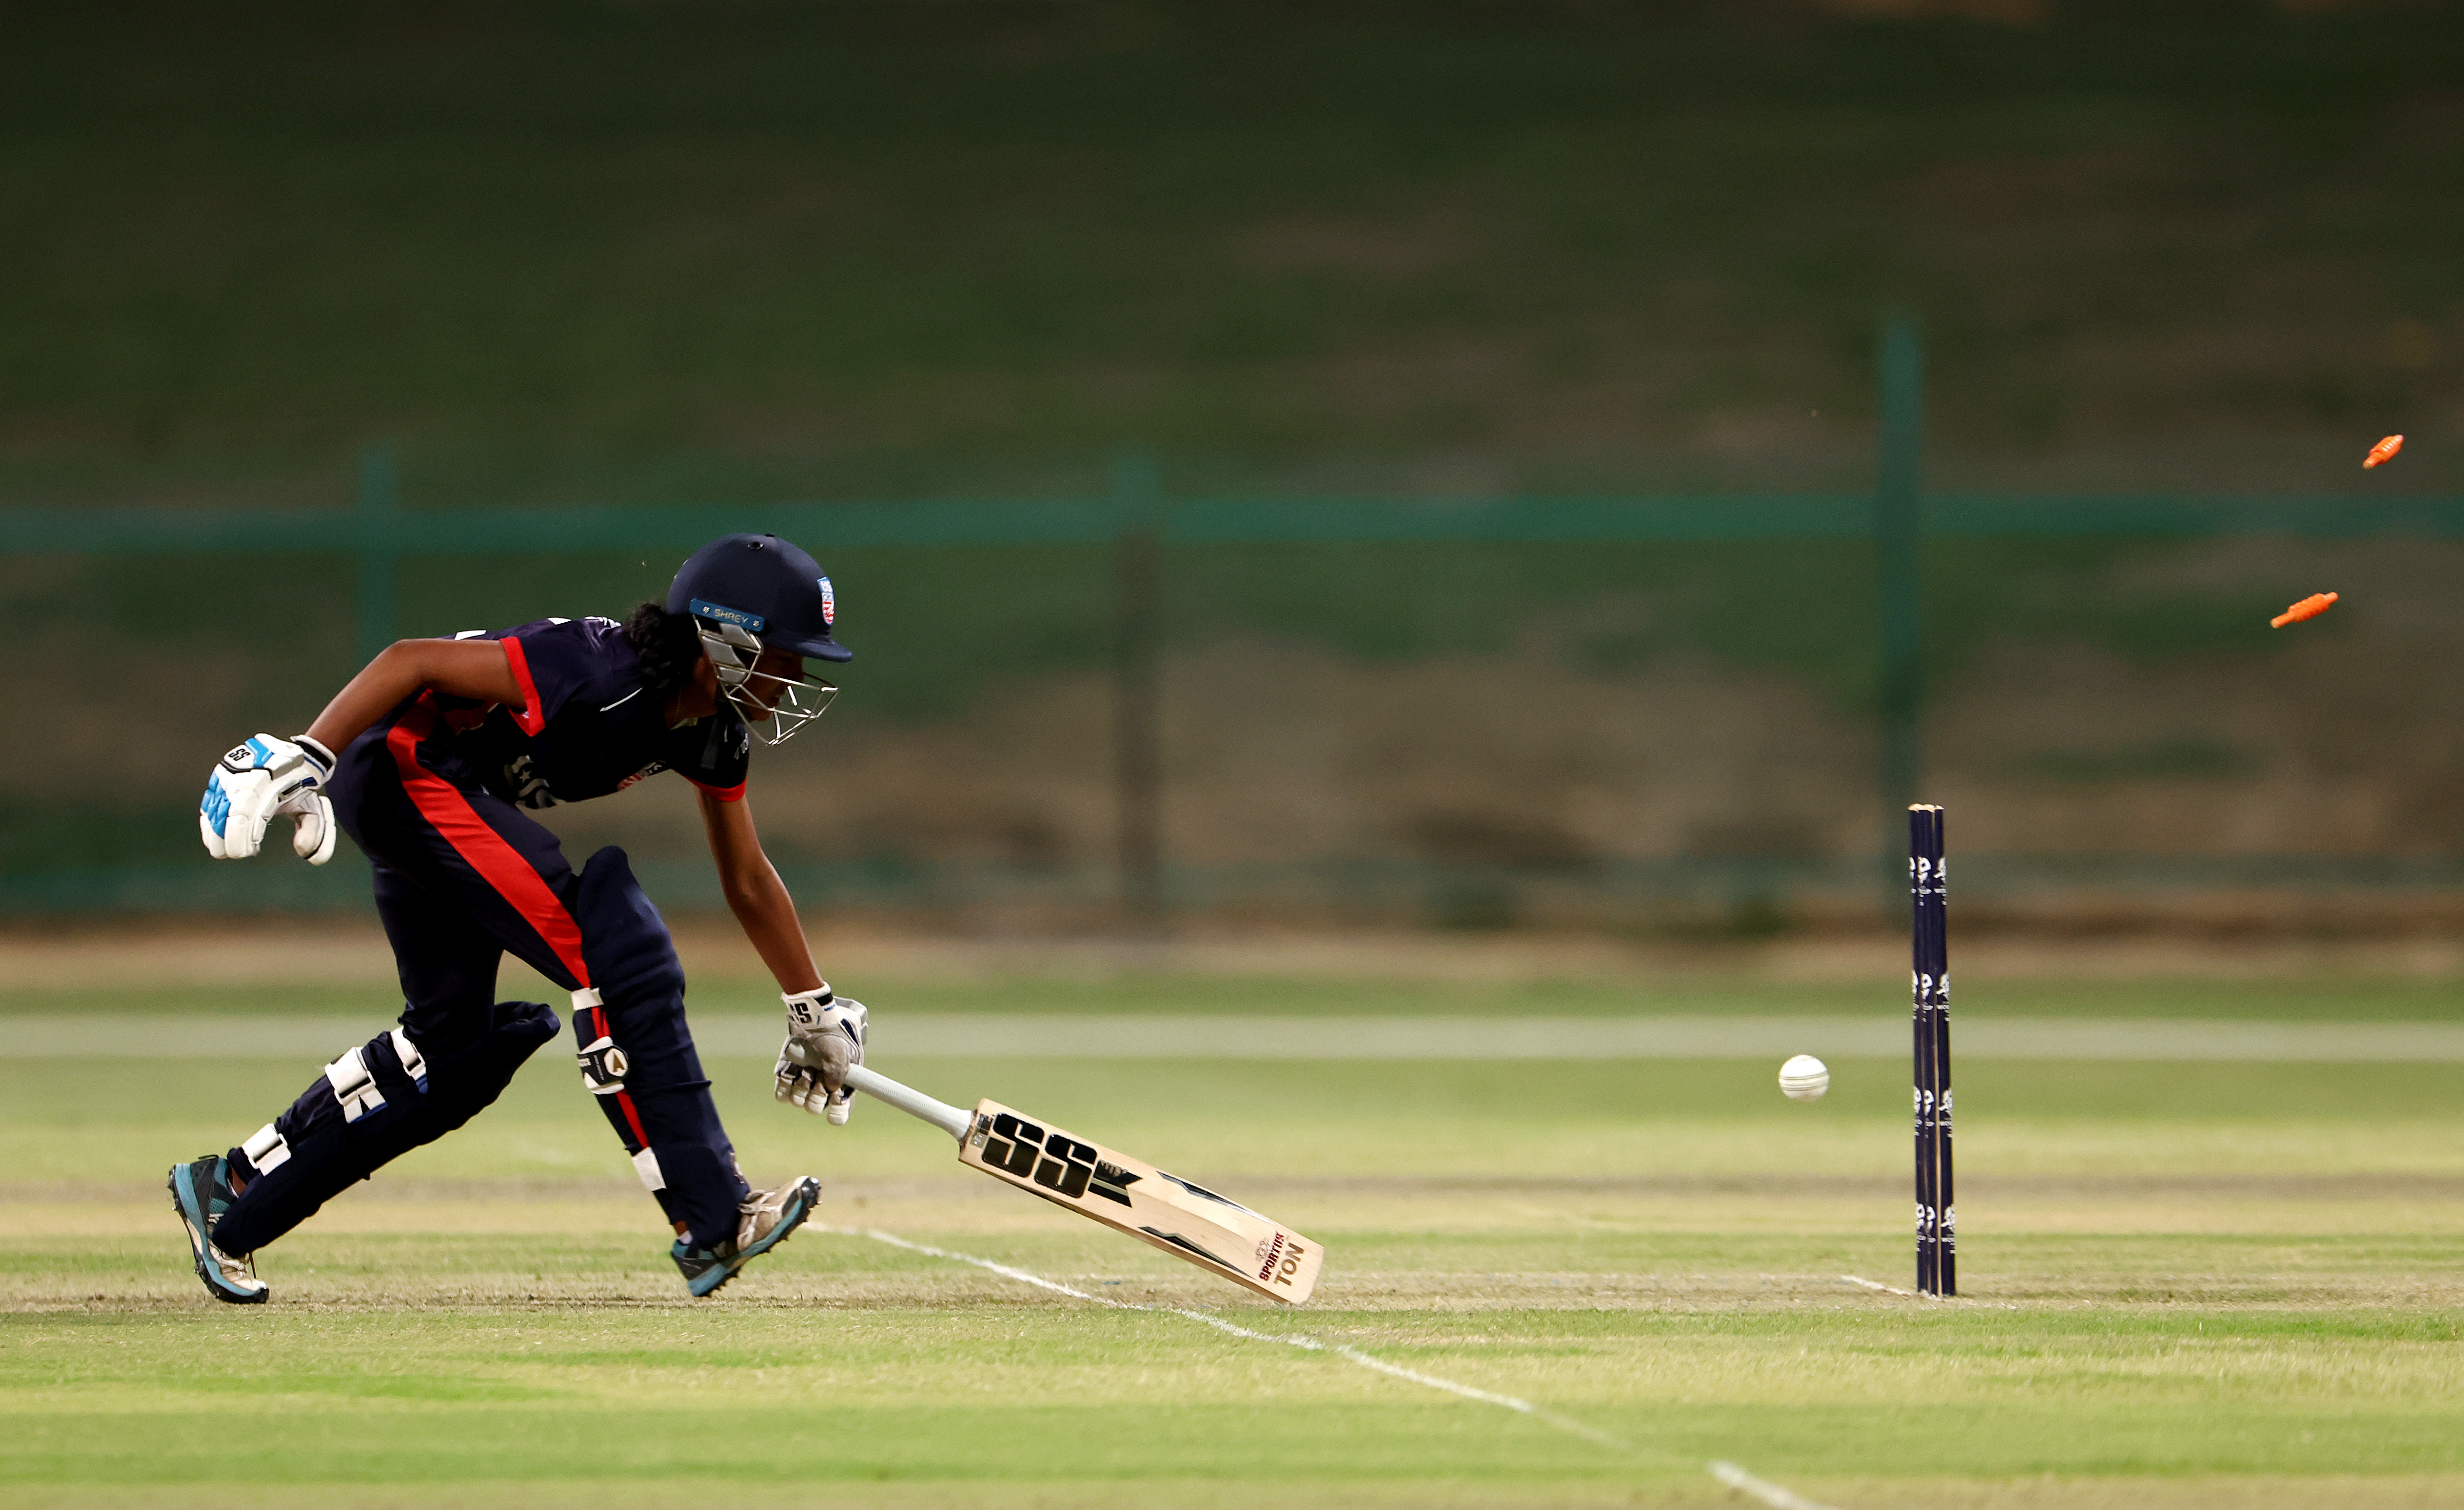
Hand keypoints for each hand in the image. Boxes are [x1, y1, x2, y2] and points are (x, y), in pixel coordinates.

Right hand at [200, 735, 337, 863]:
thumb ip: (315, 831)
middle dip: (227, 834)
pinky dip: (209, 817)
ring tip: (220, 849)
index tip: (246, 852)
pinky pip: (212, 797)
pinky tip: (212, 836)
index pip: (249, 810)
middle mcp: (250, 774)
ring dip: (214, 829)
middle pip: (230, 807)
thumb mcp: (314, 807)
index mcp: (273, 783)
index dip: (242, 833)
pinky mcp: (223, 771)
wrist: (294, 756)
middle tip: (229, 854)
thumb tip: (303, 851)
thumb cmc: (302, 789)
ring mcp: (234, 771)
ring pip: (217, 802)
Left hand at [776, 988, 866, 1123]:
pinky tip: (791, 1072)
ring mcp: (803, 1085)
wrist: (813, 1020)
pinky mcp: (786, 1079)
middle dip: (816, 1095)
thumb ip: (838, 1073)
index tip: (835, 1100)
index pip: (839, 1113)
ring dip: (801, 1087)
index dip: (837, 1112)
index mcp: (840, 1087)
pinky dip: (786, 1086)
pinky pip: (782, 1095)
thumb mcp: (840, 1052)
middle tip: (817, 1076)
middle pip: (815, 1108)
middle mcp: (821, 1090)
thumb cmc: (832, 1036)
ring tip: (805, 1069)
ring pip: (798, 1101)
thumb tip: (830, 1089)